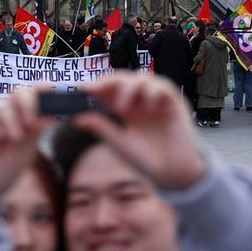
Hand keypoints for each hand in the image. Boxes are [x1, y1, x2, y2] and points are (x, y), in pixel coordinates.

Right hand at [0, 88, 52, 216]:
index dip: (43, 91)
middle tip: (31, 123)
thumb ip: (37, 132)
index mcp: (24, 116)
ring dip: (10, 120)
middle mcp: (7, 114)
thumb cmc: (6, 168)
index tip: (50, 100)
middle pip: (17, 93)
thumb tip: (53, 115)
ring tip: (15, 139)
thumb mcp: (27, 150)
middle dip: (27, 104)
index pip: (35, 93)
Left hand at [74, 73, 204, 189]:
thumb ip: (102, 128)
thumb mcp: (120, 144)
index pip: (109, 89)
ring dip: (129, 87)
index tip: (82, 89)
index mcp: (125, 109)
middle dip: (109, 81)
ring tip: (120, 108)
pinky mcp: (174, 103)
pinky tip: (147, 106)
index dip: (97, 86)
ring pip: (142, 77)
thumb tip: (78, 118)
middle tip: (97, 91)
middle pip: (124, 78)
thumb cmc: (147, 159)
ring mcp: (156, 100)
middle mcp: (139, 101)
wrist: (173, 173)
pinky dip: (153, 91)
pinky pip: (164, 86)